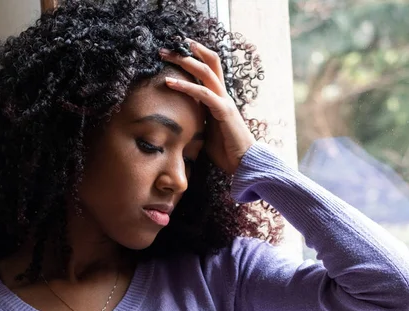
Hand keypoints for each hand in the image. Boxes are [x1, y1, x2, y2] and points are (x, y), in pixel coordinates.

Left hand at [159, 39, 255, 174]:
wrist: (244, 163)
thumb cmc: (225, 151)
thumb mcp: (204, 131)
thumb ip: (195, 121)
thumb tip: (177, 122)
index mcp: (219, 99)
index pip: (209, 70)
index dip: (195, 57)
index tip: (175, 51)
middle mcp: (223, 95)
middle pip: (209, 63)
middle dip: (187, 52)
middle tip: (165, 48)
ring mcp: (224, 101)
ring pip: (206, 72)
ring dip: (184, 61)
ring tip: (164, 55)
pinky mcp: (223, 111)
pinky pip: (203, 93)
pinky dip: (185, 86)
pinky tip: (169, 82)